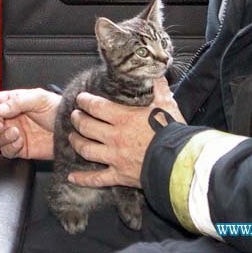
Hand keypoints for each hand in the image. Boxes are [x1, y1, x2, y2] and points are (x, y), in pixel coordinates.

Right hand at [0, 88, 61, 159]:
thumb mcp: (39, 99)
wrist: (72, 130)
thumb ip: (18, 102)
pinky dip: (10, 148)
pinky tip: (20, 142)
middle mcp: (12, 118)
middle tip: (0, 125)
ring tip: (15, 132)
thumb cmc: (60, 110)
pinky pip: (6, 151)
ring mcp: (15, 134)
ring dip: (2, 137)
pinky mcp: (20, 148)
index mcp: (14, 102)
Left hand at [68, 77, 183, 187]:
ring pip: (87, 150)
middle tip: (75, 116)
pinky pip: (97, 179)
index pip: (96, 107)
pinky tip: (72, 177)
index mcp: (124, 118)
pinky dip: (83, 179)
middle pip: (87, 127)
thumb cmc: (173, 133)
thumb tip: (156, 73)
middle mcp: (115, 137)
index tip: (80, 99)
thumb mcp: (166, 105)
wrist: (180, 162)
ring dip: (76, 142)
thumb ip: (158, 88)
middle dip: (77, 120)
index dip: (85, 101)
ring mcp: (115, 158)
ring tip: (72, 137)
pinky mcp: (120, 176)